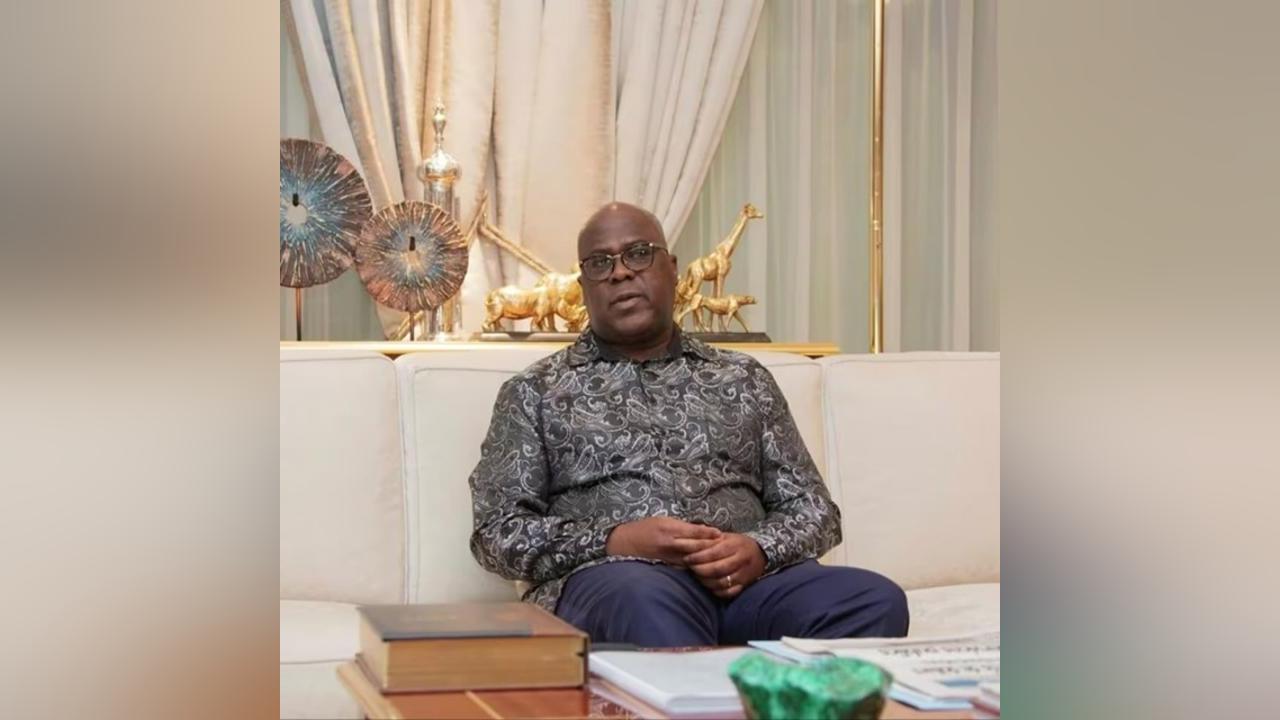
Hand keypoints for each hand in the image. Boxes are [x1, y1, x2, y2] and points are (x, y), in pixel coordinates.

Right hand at [605, 517, 721, 564]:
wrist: (624, 544)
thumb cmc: (644, 529)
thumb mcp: (662, 521)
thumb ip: (681, 526)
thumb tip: (701, 530)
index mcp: (669, 529)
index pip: (694, 531)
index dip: (709, 533)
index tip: (720, 534)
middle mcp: (670, 544)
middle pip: (696, 546)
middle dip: (711, 547)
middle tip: (726, 547)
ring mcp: (668, 557)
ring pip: (693, 559)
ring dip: (707, 559)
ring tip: (720, 558)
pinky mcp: (666, 567)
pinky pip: (684, 568)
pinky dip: (696, 567)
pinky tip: (705, 568)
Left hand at [684, 533, 765, 599]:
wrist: (761, 553)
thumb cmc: (738, 543)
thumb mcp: (726, 536)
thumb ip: (709, 538)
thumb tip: (689, 538)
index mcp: (735, 545)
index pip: (713, 553)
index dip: (697, 557)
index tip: (687, 558)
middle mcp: (740, 560)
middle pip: (716, 569)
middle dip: (699, 570)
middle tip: (689, 568)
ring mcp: (744, 574)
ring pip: (721, 582)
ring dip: (705, 581)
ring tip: (697, 576)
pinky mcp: (744, 585)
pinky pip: (728, 592)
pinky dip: (716, 591)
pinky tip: (709, 586)